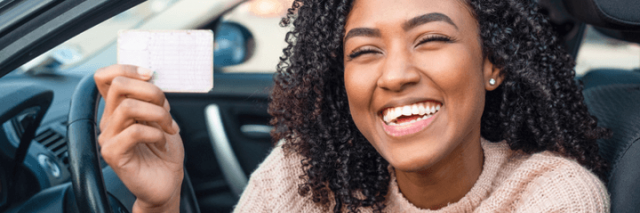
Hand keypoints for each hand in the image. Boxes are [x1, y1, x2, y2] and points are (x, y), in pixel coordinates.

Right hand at [94, 65, 183, 212]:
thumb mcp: (162, 116)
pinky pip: (135, 131)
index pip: (105, 77)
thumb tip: (151, 78)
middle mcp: (109, 120)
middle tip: (166, 109)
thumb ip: (152, 98)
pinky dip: (156, 133)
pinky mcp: (113, 153)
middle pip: (119, 85)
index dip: (126, 68)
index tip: (150, 75)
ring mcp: (108, 137)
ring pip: (129, 106)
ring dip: (158, 114)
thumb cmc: (164, 150)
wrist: (167, 180)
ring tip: (168, 128)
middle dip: (152, 91)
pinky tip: (161, 142)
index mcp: (117, 108)